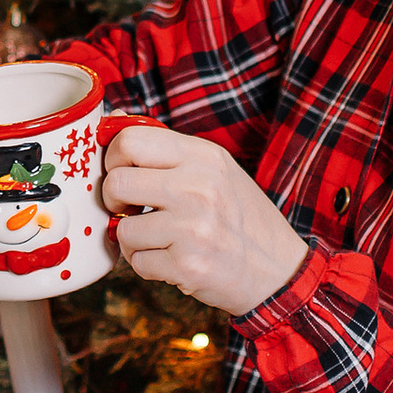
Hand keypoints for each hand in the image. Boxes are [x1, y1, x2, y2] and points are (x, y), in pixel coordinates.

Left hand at [101, 119, 305, 318]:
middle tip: (128, 209)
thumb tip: (113, 122)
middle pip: (116, 183)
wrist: (279, 270)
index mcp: (204, 156)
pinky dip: (148, 265)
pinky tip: (172, 259)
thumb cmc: (239, 217)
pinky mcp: (188, 266)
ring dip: (133, 239)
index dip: (113, 159)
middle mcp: (199, 187)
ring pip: (123, 230)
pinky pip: (137, 262)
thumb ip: (166, 149)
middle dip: (113, 200)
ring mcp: (193, 228)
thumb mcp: (214, 169)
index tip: (121, 173)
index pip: (130, 140)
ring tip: (161, 239)